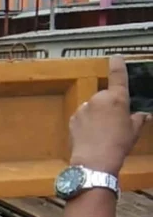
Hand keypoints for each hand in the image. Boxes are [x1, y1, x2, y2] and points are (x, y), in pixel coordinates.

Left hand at [69, 55, 151, 173]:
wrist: (95, 159)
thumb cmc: (119, 143)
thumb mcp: (134, 131)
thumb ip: (137, 119)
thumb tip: (143, 115)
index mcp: (116, 98)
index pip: (118, 77)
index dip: (118, 66)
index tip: (116, 56)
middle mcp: (98, 99)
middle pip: (104, 97)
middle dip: (108, 106)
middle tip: (114, 123)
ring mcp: (83, 108)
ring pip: (92, 107)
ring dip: (97, 115)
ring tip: (102, 133)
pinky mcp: (73, 118)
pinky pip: (82, 117)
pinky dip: (87, 123)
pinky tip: (91, 136)